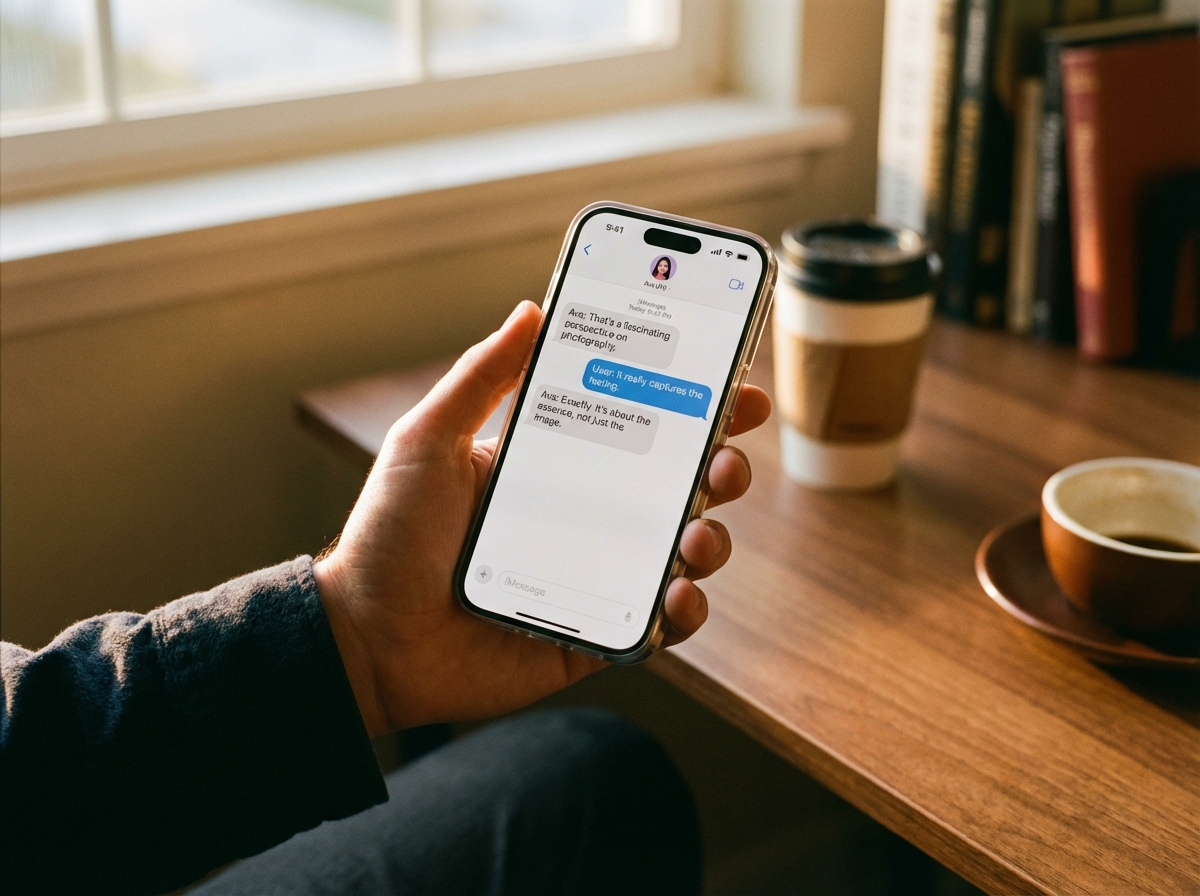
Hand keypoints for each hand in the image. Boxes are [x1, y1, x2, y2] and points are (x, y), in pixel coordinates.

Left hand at [314, 301, 770, 736]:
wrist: (365, 638)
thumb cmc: (388, 535)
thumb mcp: (429, 440)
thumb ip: (481, 377)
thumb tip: (531, 309)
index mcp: (556, 466)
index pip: (639, 426)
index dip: (694, 406)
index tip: (734, 386)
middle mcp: (586, 519)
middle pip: (677, 486)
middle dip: (721, 467)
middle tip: (726, 459)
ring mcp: (595, 578)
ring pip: (682, 552)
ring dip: (711, 538)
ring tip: (697, 534)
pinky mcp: (594, 636)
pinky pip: (658, 623)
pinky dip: (685, 609)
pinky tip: (677, 592)